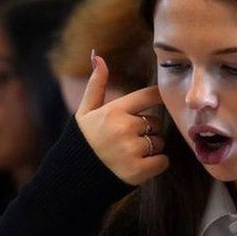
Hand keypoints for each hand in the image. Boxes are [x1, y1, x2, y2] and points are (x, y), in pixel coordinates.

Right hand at [75, 53, 167, 185]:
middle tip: (129, 140)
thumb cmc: (82, 142)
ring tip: (130, 154)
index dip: (158, 98)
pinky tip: (138, 166)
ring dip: (151, 149)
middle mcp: (124, 128)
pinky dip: (155, 165)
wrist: (73, 179)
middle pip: (156, 123)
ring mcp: (131, 150)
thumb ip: (96, 85)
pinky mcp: (138, 171)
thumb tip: (98, 56)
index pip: (149, 96)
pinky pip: (163, 162)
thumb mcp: (84, 112)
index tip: (159, 101)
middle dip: (148, 131)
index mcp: (113, 111)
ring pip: (159, 143)